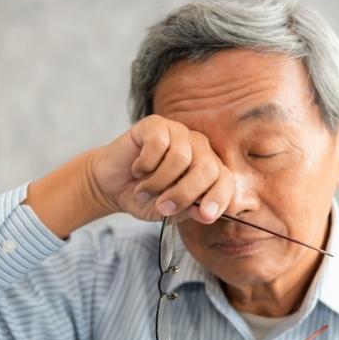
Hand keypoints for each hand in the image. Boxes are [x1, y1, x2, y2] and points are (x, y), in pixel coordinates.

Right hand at [87, 114, 234, 223]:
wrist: (112, 187)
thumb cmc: (145, 198)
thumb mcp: (170, 212)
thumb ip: (189, 210)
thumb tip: (205, 212)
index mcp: (209, 170)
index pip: (226, 180)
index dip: (219, 197)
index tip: (205, 215)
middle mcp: (199, 148)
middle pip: (207, 168)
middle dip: (184, 193)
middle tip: (162, 207)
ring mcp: (179, 133)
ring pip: (181, 158)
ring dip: (157, 182)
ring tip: (144, 190)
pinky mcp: (156, 124)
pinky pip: (158, 144)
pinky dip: (144, 164)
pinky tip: (137, 168)